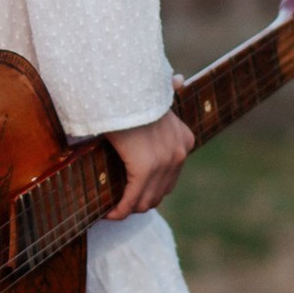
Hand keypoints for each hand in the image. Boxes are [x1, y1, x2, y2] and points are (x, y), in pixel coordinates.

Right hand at [105, 77, 193, 218]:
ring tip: (112, 210)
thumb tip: (177, 79)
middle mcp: (179, 153)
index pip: (170, 177)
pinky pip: (132, 198)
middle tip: (120, 206)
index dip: (150, 189)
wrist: (123, 85)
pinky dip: (120, 209)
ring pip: (147, 200)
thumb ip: (166, 99)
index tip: (131, 192)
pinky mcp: (145, 168)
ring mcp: (164, 162)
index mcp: (185, 140)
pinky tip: (109, 213)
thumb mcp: (157, 96)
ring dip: (129, 208)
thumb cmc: (132, 91)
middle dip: (139, 202)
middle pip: (160, 192)